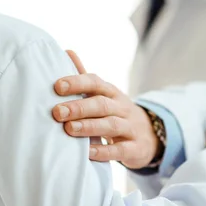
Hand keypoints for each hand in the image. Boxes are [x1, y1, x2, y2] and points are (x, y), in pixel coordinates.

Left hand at [52, 51, 157, 168]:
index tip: (57, 86)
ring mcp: (130, 128)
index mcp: (111, 92)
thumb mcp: (104, 94)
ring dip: (89, 127)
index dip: (77, 83)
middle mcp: (122, 108)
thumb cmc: (115, 113)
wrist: (148, 136)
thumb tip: (66, 51)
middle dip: (79, 107)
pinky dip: (103, 151)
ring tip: (69, 129)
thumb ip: (84, 78)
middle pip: (102, 104)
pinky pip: (120, 150)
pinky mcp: (135, 149)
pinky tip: (87, 153)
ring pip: (111, 125)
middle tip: (57, 112)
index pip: (95, 83)